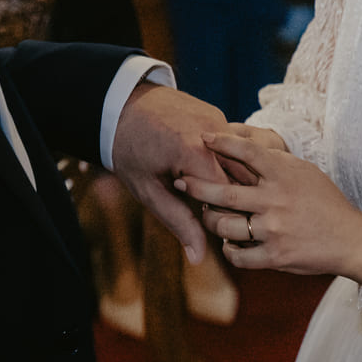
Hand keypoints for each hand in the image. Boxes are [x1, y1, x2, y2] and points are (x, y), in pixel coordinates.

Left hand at [111, 83, 230, 263]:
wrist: (120, 104)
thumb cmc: (129, 150)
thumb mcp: (149, 190)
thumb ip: (178, 221)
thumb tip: (199, 257)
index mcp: (194, 153)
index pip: (229, 195)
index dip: (227, 216)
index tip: (221, 230)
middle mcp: (213, 132)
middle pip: (242, 177)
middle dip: (235, 199)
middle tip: (220, 214)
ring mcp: (217, 119)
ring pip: (241, 160)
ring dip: (235, 180)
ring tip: (219, 195)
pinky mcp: (217, 114)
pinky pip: (232, 145)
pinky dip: (228, 162)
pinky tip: (215, 173)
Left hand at [175, 133, 361, 284]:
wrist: (350, 239)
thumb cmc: (324, 201)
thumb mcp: (304, 172)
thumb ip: (273, 162)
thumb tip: (239, 149)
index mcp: (284, 175)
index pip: (247, 152)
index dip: (222, 143)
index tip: (203, 137)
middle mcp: (276, 200)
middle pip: (223, 192)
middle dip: (196, 185)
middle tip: (181, 180)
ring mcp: (273, 230)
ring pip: (224, 225)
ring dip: (210, 219)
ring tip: (208, 214)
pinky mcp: (275, 257)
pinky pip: (237, 256)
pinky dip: (228, 249)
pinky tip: (228, 243)